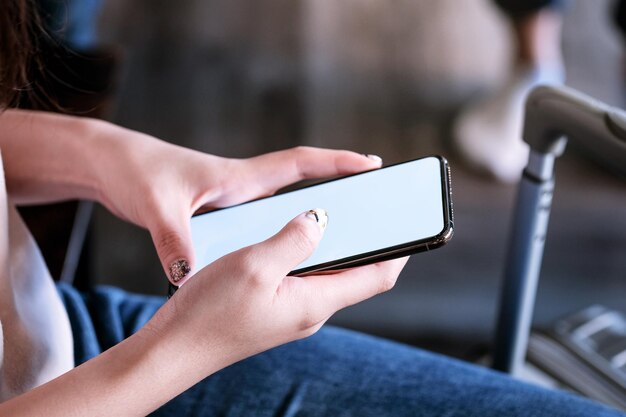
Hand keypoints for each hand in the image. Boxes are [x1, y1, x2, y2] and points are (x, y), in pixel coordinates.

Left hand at [95, 129, 381, 285]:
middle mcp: (245, 188)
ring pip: (285, 210)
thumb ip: (175, 240)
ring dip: (312, 219)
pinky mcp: (221, 214)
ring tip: (341, 241)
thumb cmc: (135, 172)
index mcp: (240, 177)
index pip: (300, 163)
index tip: (374, 164)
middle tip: (374, 209)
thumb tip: (187, 273)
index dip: (339, 162)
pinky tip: (281, 262)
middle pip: (304, 187)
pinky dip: (279, 237)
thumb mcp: (157, 206)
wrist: (110, 165)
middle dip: (340, 194)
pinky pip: (263, 226)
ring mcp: (235, 201)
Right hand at [158, 210, 407, 365]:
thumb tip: (320, 219)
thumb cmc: (209, 313)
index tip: (413, 222)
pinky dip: (307, 252)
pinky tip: (291, 233)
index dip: (401, 249)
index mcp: (316, 302)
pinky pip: (301, 275)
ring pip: (327, 272)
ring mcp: (291, 310)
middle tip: (376, 207)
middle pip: (356, 273)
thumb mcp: (254, 265)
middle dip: (371, 241)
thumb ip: (294, 239)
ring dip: (336, 244)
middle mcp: (310, 309)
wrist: (173, 350)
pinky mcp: (273, 307)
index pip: (378, 276)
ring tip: (337, 212)